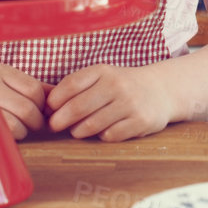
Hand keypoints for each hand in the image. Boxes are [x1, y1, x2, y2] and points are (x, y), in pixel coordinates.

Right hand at [0, 62, 47, 139]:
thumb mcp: (10, 82)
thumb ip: (35, 87)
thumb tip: (60, 94)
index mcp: (0, 71)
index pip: (34, 89)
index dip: (43, 103)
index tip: (42, 110)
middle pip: (29, 107)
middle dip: (37, 119)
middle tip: (35, 122)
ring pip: (21, 120)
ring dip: (26, 128)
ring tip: (20, 125)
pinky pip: (9, 131)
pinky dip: (16, 134)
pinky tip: (10, 130)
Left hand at [45, 63, 175, 141]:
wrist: (161, 90)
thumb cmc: (121, 86)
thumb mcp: (102, 77)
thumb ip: (77, 88)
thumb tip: (46, 108)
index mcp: (103, 71)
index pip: (70, 85)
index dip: (54, 100)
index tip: (48, 110)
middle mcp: (116, 84)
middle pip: (77, 107)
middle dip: (60, 120)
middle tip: (54, 127)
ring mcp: (130, 103)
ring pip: (92, 125)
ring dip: (79, 131)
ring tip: (77, 131)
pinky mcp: (140, 121)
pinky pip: (111, 135)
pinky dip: (102, 136)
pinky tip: (103, 132)